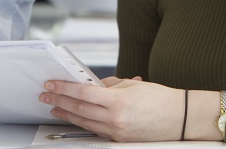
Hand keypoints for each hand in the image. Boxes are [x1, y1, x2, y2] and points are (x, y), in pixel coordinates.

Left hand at [39, 78, 184, 141]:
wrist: (180, 119)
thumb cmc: (160, 99)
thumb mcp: (132, 85)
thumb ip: (109, 85)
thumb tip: (91, 85)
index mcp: (118, 101)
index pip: (83, 93)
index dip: (64, 88)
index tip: (51, 84)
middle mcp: (115, 119)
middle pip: (79, 109)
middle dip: (59, 101)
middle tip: (46, 96)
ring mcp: (116, 132)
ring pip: (85, 122)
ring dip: (68, 114)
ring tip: (55, 108)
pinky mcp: (119, 141)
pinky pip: (96, 131)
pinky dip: (84, 123)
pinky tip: (76, 118)